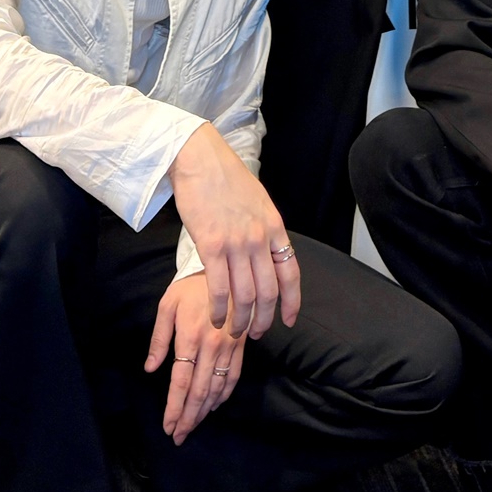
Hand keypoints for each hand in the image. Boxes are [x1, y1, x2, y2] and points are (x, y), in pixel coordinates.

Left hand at [145, 273, 246, 444]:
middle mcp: (211, 346)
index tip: (167, 427)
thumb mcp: (167, 306)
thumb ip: (159, 339)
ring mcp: (229, 347)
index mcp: (189, 337)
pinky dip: (224, 395)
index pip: (180, 382)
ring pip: (217, 389)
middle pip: (199, 392)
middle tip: (178, 437)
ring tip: (192, 427)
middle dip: (187, 418)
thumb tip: (150, 368)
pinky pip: (234, 376)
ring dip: (204, 412)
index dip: (173, 407)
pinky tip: (214, 406)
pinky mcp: (241, 345)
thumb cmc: (191, 287)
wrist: (225, 268)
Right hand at [166, 123, 300, 338]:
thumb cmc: (224, 177)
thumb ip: (262, 229)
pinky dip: (219, 310)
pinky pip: (220, 288)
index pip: (291, 273)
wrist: (199, 158)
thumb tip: (265, 253)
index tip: (289, 321)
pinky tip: (214, 318)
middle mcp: (259, 238)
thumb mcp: (256, 202)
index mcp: (274, 226)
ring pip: (245, 296)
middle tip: (256, 334)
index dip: (292, 302)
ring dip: (240, 320)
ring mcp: (237, 243)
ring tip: (232, 331)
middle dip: (264, 319)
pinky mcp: (211, 245)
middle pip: (269, 291)